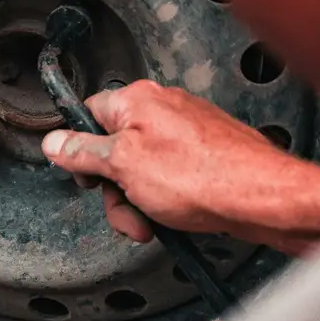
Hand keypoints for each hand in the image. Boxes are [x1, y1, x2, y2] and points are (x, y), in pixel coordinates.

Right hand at [42, 81, 319, 251]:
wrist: (264, 199)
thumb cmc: (207, 178)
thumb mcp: (125, 167)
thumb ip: (85, 153)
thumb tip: (55, 141)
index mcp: (139, 100)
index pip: (89, 115)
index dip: (81, 151)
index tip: (84, 176)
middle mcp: (164, 109)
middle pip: (114, 149)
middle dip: (115, 189)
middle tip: (129, 209)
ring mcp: (187, 133)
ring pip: (142, 169)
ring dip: (140, 202)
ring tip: (156, 220)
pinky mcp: (206, 156)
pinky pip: (170, 178)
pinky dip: (166, 201)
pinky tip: (177, 216)